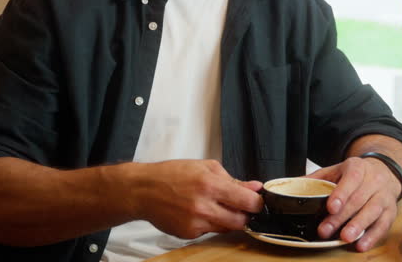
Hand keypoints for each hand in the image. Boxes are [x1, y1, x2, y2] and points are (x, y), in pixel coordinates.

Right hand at [130, 159, 263, 238]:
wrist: (143, 190)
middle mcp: (204, 205)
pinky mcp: (188, 234)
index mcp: (210, 184)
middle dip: (245, 215)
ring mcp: (196, 222)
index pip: (247, 201)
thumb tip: (255, 187)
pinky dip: (210, 224)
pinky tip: (198, 212)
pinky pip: (209, 232)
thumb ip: (232, 179)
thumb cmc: (171, 174)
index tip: (257, 201)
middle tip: (239, 206)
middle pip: (241, 221)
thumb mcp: (205, 167)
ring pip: (226, 228)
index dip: (257, 203)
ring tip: (215, 206)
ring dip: (227, 219)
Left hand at [307, 156, 401, 251]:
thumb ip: (316, 178)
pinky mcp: (391, 211)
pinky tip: (361, 245)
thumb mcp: (336, 170)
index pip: (351, 179)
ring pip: (372, 212)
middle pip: (358, 199)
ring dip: (358, 226)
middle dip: (341, 217)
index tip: (330, 207)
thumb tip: (293, 185)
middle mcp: (374, 180)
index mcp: (358, 168)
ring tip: (345, 238)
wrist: (384, 171)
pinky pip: (383, 224)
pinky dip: (372, 236)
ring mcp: (384, 196)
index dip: (341, 193)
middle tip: (325, 230)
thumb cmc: (355, 175)